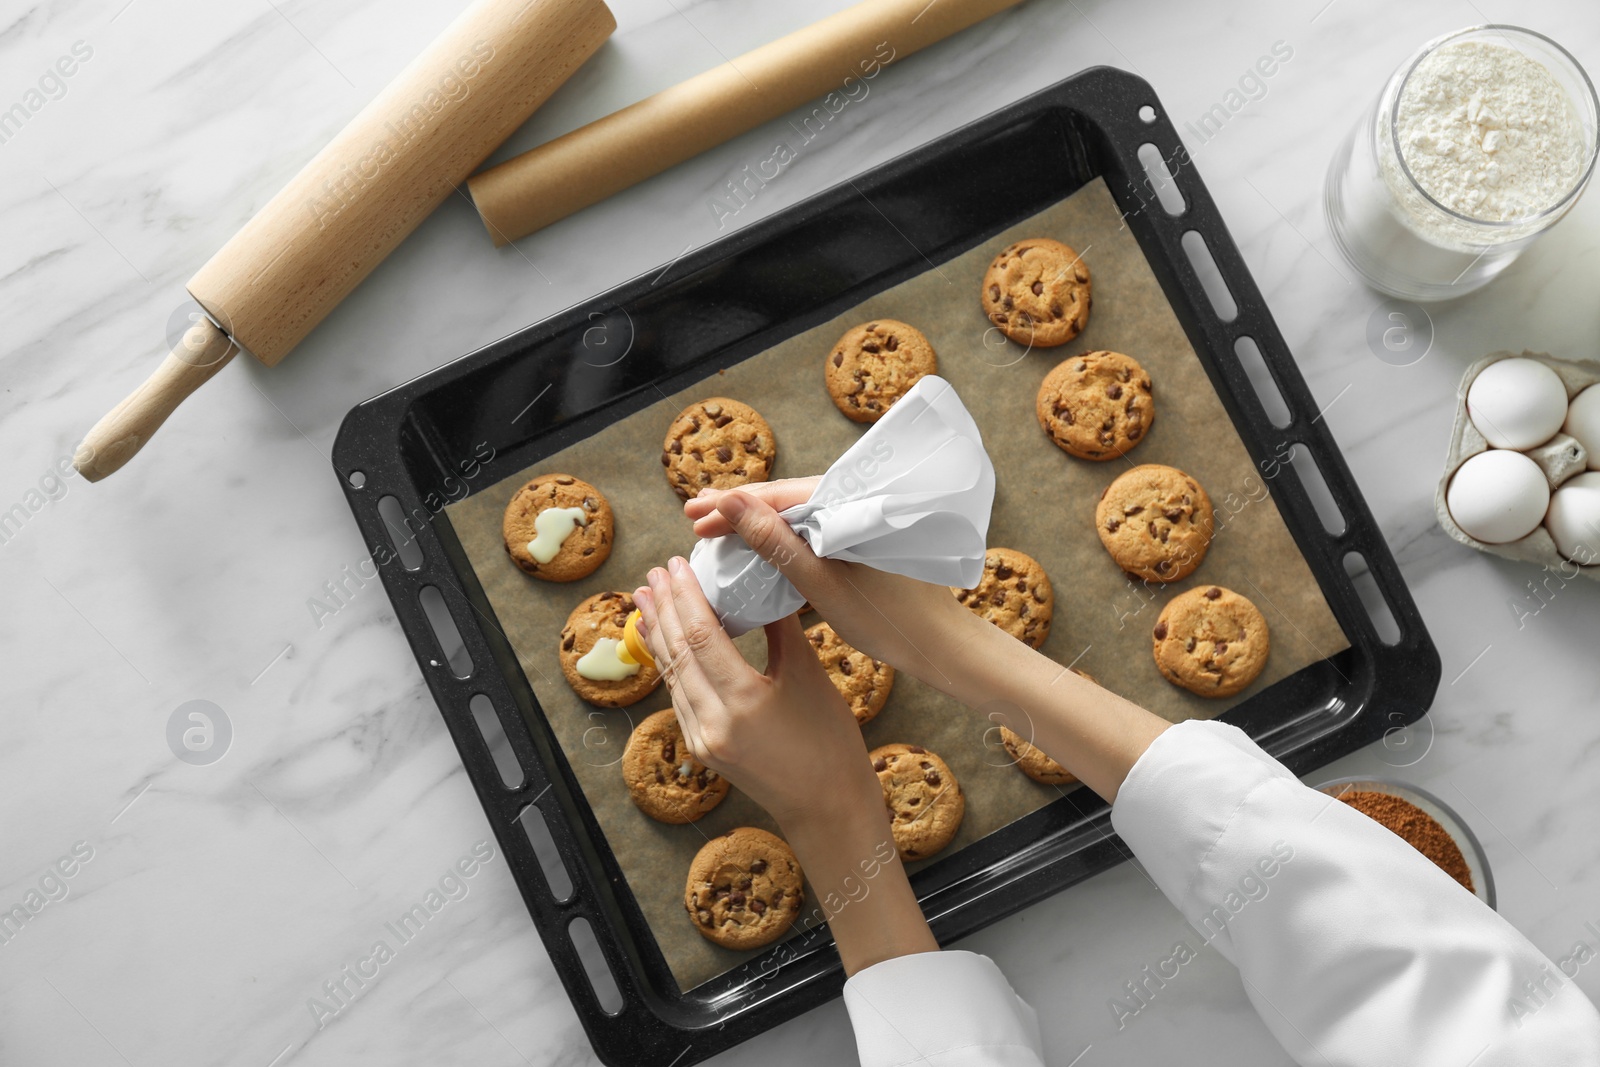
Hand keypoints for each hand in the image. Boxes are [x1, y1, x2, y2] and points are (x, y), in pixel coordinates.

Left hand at [633, 556, 879, 832]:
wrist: (827, 807)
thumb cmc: (830, 743)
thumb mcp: (809, 676)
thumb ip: (781, 629)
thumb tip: (763, 583)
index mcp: (743, 701)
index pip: (702, 635)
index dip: (685, 596)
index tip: (675, 565)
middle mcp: (713, 723)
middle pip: (678, 653)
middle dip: (662, 609)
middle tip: (652, 574)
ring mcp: (703, 739)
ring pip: (672, 676)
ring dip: (658, 635)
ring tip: (646, 600)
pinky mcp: (702, 748)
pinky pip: (678, 697)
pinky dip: (669, 665)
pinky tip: (664, 644)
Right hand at [683, 482, 977, 688]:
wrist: (940, 642)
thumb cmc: (885, 618)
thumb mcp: (820, 583)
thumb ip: (775, 542)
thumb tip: (730, 501)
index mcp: (850, 503)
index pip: (779, 495)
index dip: (733, 504)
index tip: (693, 514)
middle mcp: (857, 501)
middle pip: (787, 498)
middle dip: (739, 508)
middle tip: (694, 517)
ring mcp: (861, 519)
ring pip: (799, 512)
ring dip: (759, 521)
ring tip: (718, 526)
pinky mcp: (863, 538)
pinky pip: (815, 526)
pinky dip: (783, 534)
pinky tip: (759, 541)